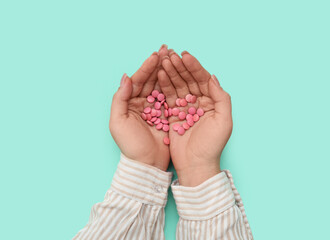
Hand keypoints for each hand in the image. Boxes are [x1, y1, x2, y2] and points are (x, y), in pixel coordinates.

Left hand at [109, 45, 169, 170]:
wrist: (146, 164)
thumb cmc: (130, 145)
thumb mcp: (118, 122)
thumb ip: (119, 99)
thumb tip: (126, 77)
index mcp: (129, 103)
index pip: (138, 80)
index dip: (146, 67)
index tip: (155, 55)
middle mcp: (141, 103)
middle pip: (150, 80)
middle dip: (158, 64)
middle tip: (167, 49)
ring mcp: (155, 108)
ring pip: (161, 85)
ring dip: (167, 71)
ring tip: (175, 58)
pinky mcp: (166, 114)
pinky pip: (170, 97)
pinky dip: (174, 85)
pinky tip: (180, 75)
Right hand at [158, 50, 232, 185]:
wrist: (196, 165)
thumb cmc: (212, 145)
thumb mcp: (224, 121)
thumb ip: (221, 98)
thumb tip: (213, 77)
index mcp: (212, 101)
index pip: (203, 79)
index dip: (194, 67)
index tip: (185, 55)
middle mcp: (198, 102)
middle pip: (189, 79)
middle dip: (180, 67)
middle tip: (170, 54)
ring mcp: (185, 107)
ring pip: (177, 85)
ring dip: (171, 72)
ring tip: (163, 60)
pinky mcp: (173, 114)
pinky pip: (168, 96)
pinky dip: (164, 85)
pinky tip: (159, 75)